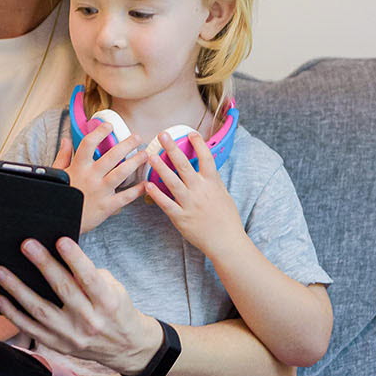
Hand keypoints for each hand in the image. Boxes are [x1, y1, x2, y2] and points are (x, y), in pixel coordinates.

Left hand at [0, 237, 162, 375]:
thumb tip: (60, 255)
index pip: (90, 279)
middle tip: (26, 244)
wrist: (125, 347)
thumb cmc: (116, 309)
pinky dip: (12, 313)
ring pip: (40, 310)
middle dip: (43, 265)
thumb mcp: (115, 290)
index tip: (60, 240)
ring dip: (17, 288)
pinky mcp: (58, 345)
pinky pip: (30, 329)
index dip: (75, 259)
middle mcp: (89, 321)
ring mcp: (71, 336)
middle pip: (63, 290)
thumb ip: (91, 275)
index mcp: (108, 303)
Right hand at [54, 124, 147, 233]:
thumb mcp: (57, 174)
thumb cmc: (60, 197)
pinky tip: (146, 184)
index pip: (89, 144)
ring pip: (121, 173)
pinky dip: (137, 191)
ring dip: (135, 162)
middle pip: (111, 156)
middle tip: (137, 137)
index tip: (109, 125)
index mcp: (78, 167)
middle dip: (127, 144)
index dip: (99, 132)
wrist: (59, 222)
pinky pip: (125, 197)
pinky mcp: (106, 206)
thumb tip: (67, 140)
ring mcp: (100, 191)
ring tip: (145, 154)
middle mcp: (90, 177)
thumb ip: (63, 156)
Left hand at [143, 133, 246, 256]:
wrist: (226, 241)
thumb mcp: (224, 195)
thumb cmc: (227, 219)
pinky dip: (156, 194)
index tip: (190, 133)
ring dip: (160, 167)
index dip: (198, 144)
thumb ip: (213, 181)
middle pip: (184, 165)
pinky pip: (166, 203)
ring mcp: (190, 204)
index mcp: (212, 183)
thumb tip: (207, 168)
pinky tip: (147, 185)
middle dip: (172, 148)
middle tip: (162, 135)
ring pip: (172, 181)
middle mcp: (200, 190)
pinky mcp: (181, 217)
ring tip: (151, 155)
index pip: (206, 158)